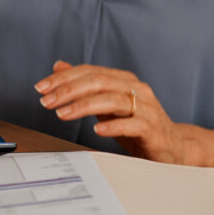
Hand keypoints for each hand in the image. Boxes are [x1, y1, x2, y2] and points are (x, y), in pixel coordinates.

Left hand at [35, 61, 186, 162]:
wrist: (172, 147)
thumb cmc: (136, 125)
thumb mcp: (106, 104)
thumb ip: (85, 85)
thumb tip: (59, 66)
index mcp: (123, 80)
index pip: (90, 72)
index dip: (63, 78)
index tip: (40, 88)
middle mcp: (136, 89)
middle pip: (99, 82)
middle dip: (68, 90)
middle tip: (46, 101)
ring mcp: (147, 108)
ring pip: (113, 100)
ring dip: (84, 106)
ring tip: (62, 114)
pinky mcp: (153, 129)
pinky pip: (133, 124)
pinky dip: (113, 126)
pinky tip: (96, 130)